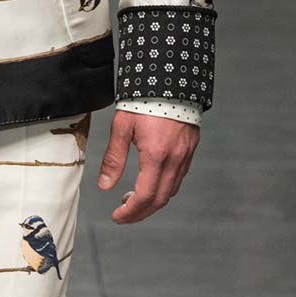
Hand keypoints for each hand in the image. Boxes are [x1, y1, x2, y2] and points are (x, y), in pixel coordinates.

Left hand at [97, 109, 198, 223]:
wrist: (171, 80)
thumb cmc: (145, 99)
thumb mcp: (122, 127)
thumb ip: (114, 159)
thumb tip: (105, 185)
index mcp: (157, 156)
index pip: (145, 197)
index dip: (130, 212)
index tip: (117, 216)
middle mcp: (175, 160)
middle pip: (161, 200)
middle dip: (141, 212)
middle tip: (124, 215)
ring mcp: (186, 155)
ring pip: (172, 190)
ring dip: (153, 201)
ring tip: (133, 199)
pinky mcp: (190, 149)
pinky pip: (179, 177)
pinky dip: (165, 187)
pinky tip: (151, 182)